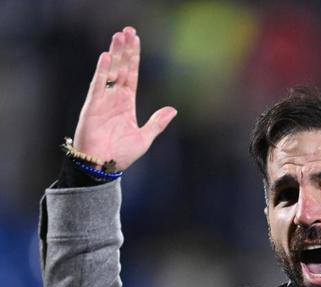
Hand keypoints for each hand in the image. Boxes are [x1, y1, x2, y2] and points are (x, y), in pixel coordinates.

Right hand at [73, 26, 176, 169]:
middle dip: (124, 50)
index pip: (131, 75)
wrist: (103, 166)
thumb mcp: (145, 137)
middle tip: (128, 30)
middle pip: (121, 68)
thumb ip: (157, 123)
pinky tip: (106, 57)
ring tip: (118, 36)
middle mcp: (114, 98)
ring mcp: (103, 101)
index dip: (134, 58)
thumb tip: (173, 110)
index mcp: (126, 104)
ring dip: (114, 54)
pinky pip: (97, 85)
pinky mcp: (92, 107)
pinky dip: (101, 71)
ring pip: (109, 72)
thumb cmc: (122, 155)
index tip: (136, 41)